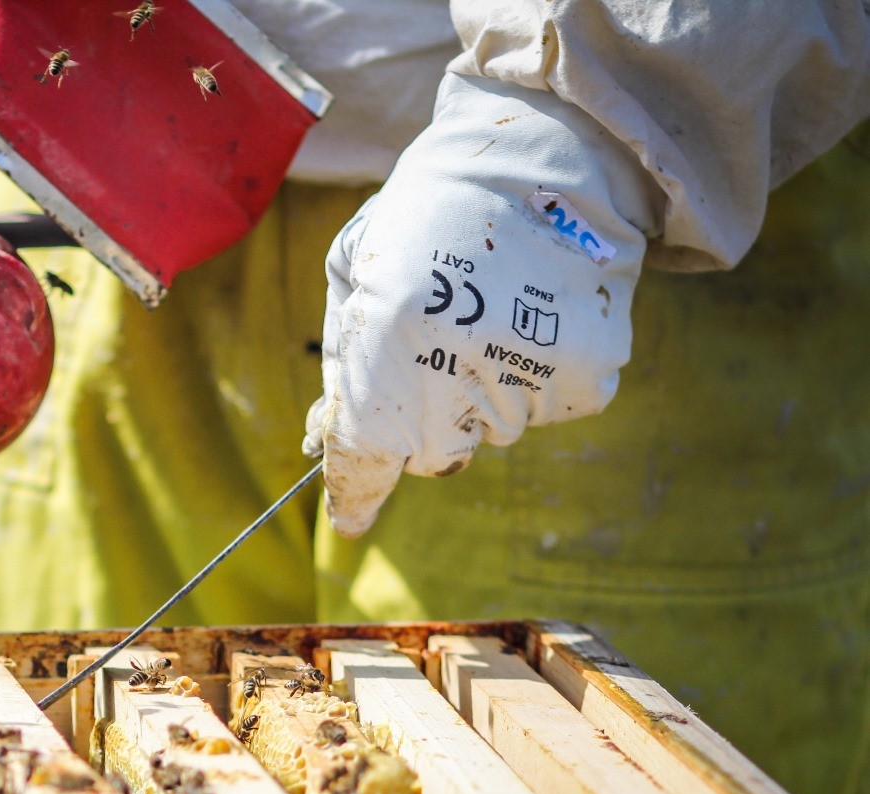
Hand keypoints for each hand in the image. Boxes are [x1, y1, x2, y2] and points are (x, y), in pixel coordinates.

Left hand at [304, 73, 655, 536]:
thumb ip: (340, 366)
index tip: (350, 519)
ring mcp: (530, 376)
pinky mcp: (587, 377)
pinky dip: (535, 377)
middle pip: (429, 454)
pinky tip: (535, 315)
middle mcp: (458, 366)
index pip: (366, 450)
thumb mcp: (355, 271)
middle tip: (436, 345)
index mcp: (388, 334)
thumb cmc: (430, 212)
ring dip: (481, 393)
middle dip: (421, 420)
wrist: (552, 155)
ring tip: (492, 311)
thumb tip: (323, 445)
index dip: (355, 490)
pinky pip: (544, 411)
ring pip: (489, 434)